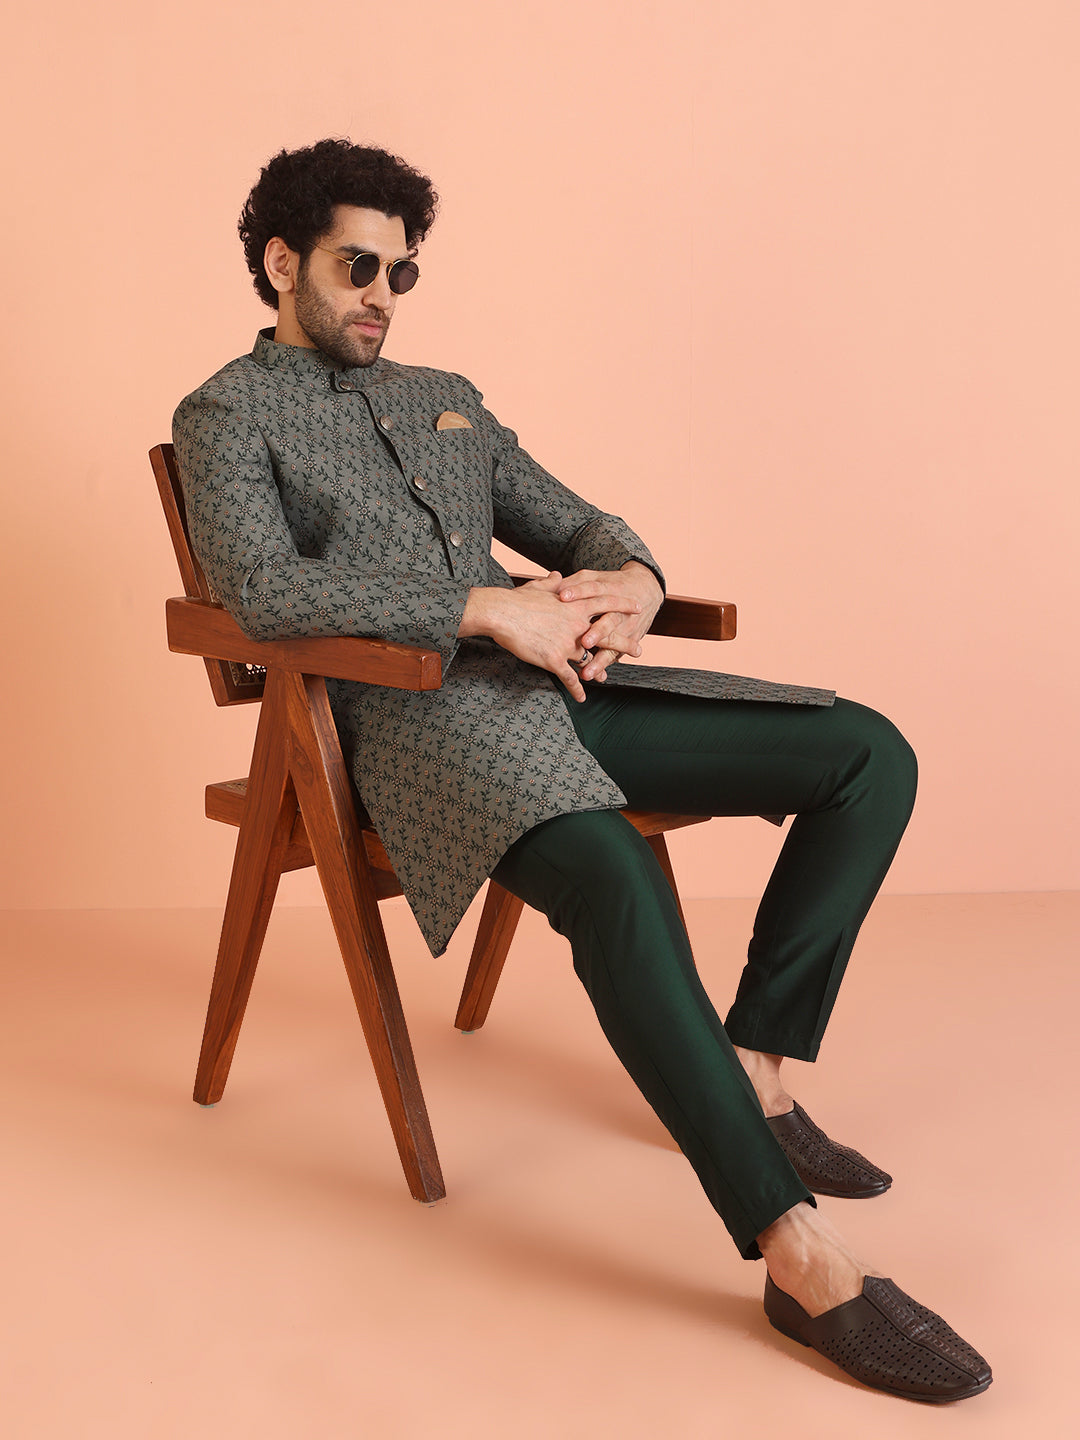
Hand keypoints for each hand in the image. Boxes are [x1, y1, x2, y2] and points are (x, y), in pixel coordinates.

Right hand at [459, 571, 642, 701]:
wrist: (502, 613)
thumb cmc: (518, 599)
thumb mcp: (539, 586)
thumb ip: (553, 583)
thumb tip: (557, 576)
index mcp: (576, 605)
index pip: (606, 603)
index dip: (623, 606)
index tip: (637, 607)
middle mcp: (577, 624)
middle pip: (608, 635)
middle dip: (625, 643)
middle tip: (639, 649)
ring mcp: (567, 643)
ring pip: (589, 660)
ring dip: (597, 670)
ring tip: (605, 678)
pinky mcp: (554, 659)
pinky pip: (570, 677)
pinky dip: (577, 689)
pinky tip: (581, 698)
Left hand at [556, 561, 662, 681]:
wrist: (646, 589)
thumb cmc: (612, 585)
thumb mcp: (594, 578)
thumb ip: (573, 582)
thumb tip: (552, 581)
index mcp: (608, 590)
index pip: (593, 589)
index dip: (578, 592)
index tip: (563, 596)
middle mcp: (618, 610)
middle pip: (608, 621)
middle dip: (597, 632)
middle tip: (584, 641)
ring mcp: (624, 628)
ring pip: (613, 644)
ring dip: (600, 660)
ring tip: (587, 672)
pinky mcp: (626, 641)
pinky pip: (613, 656)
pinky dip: (602, 666)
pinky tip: (592, 676)